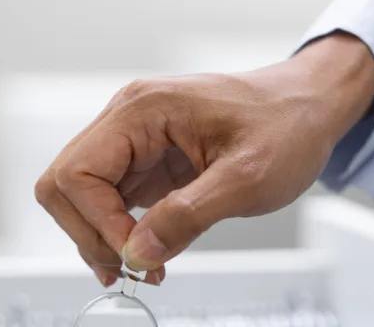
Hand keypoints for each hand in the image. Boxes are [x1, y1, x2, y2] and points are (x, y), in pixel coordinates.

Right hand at [34, 32, 373, 286]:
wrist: (307, 106)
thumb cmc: (287, 124)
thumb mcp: (247, 177)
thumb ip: (188, 216)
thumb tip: (137, 253)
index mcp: (143, 110)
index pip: (77, 173)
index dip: (97, 223)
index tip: (136, 254)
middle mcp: (130, 118)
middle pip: (66, 184)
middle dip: (91, 234)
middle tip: (131, 267)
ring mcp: (137, 138)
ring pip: (84, 195)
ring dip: (105, 237)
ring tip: (145, 267)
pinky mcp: (149, 157)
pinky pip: (114, 198)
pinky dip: (122, 230)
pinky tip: (152, 250)